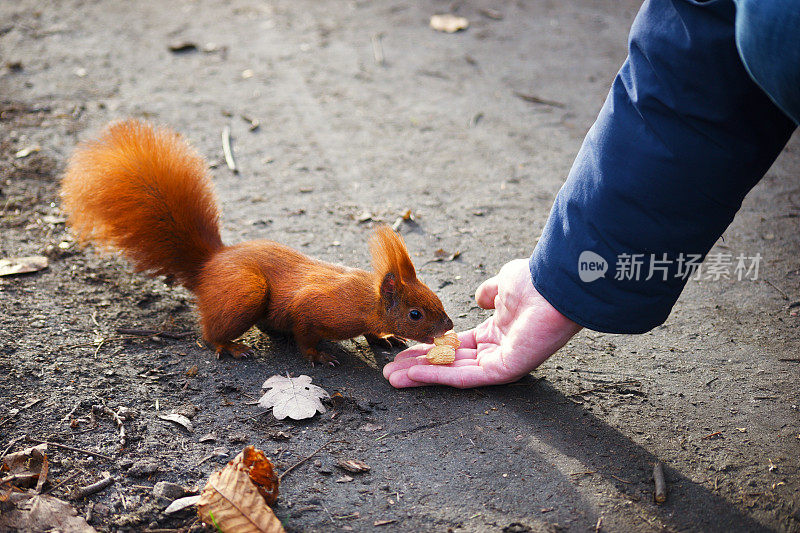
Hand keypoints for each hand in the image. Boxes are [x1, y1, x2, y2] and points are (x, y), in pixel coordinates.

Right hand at [382, 259, 581, 387]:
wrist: (555, 285)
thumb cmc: (534, 282)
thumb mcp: (504, 283)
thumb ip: (489, 292)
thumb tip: (480, 297)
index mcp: (497, 334)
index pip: (455, 347)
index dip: (428, 349)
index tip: (402, 350)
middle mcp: (497, 351)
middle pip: (449, 364)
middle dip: (418, 367)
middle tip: (389, 372)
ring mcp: (501, 363)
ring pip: (452, 374)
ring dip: (420, 376)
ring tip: (391, 377)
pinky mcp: (504, 371)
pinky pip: (464, 377)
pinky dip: (436, 376)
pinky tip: (411, 373)